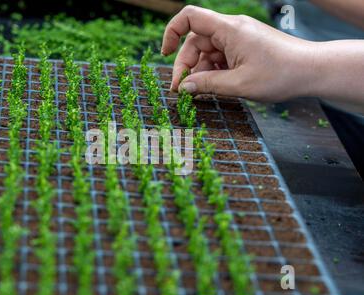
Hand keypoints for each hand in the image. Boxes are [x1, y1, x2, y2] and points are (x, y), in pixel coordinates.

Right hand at [161, 5, 320, 101]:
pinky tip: (216, 87)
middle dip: (186, 65)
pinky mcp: (244, 48)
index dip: (171, 33)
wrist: (313, 71)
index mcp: (229, 29)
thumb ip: (207, 85)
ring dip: (200, 72)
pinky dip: (214, 71)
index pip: (189, 18)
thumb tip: (184, 88)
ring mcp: (238, 38)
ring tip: (201, 93)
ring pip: (207, 52)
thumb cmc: (281, 75)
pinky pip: (220, 57)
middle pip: (195, 41)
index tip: (164, 54)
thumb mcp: (239, 85)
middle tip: (182, 91)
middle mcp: (232, 29)